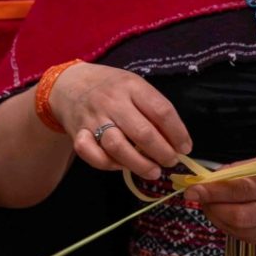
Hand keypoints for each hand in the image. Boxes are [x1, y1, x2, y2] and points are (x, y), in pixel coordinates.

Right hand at [48, 63, 192, 179]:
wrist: (69, 84)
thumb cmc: (111, 87)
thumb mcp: (134, 86)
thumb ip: (153, 108)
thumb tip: (177, 140)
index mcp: (131, 86)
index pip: (161, 111)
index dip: (178, 133)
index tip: (185, 147)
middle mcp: (112, 101)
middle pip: (142, 132)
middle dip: (162, 153)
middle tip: (170, 161)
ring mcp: (93, 118)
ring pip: (118, 147)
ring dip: (140, 164)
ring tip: (153, 171)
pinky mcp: (78, 133)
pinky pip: (93, 155)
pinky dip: (109, 165)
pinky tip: (121, 166)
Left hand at [183, 164, 255, 244]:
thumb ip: (245, 170)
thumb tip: (214, 176)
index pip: (245, 189)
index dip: (217, 190)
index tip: (195, 187)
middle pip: (241, 216)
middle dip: (213, 207)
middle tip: (197, 196)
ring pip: (240, 230)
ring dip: (217, 217)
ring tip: (207, 203)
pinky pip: (246, 237)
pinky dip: (229, 226)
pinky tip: (222, 214)